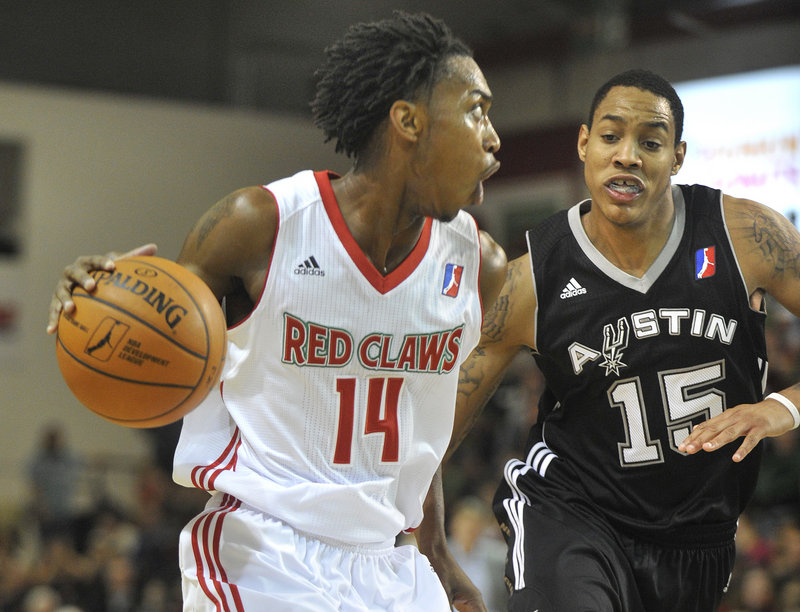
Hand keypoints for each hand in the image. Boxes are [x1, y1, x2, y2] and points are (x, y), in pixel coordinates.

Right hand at [46, 243, 156, 333]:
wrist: (82, 284)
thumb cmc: (104, 274)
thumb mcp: (116, 266)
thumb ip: (133, 258)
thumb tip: (153, 247)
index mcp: (87, 263)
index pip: (96, 260)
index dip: (103, 263)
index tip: (113, 267)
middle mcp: (72, 272)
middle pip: (75, 273)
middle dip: (83, 278)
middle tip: (92, 286)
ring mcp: (63, 286)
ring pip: (62, 291)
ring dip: (65, 300)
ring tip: (71, 309)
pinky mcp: (55, 300)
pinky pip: (53, 310)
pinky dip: (52, 319)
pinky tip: (52, 331)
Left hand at [428, 547, 486, 611]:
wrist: (435, 552)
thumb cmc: (440, 570)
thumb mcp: (444, 595)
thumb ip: (446, 610)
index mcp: (475, 599)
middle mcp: (474, 599)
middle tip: (458, 611)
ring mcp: (467, 598)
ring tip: (455, 611)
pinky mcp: (459, 597)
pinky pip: (465, 611)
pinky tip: (450, 611)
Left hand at [678, 397, 796, 460]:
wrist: (778, 409)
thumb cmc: (753, 416)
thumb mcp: (733, 418)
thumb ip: (716, 424)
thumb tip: (697, 429)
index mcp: (725, 416)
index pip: (705, 427)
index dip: (693, 437)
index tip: (681, 447)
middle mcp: (733, 417)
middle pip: (713, 429)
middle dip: (699, 440)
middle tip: (687, 449)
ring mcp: (747, 422)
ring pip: (730, 432)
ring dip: (717, 441)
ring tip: (706, 448)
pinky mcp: (761, 428)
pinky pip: (751, 440)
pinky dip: (743, 449)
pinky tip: (736, 458)